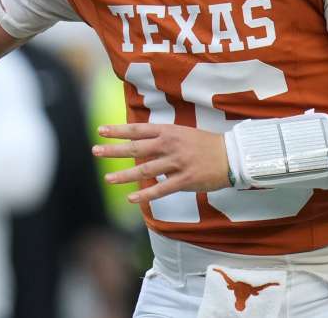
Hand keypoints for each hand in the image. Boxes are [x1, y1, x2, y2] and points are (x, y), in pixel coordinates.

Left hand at [92, 123, 230, 204]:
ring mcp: (177, 163)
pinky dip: (145, 194)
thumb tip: (143, 144)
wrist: (232, 156)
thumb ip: (164, 138)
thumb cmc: (207, 145)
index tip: (101, 130)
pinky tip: (131, 198)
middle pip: (137, 147)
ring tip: (108, 178)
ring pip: (145, 169)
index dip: (119, 130)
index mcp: (170, 131)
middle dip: (114, 150)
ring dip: (124, 175)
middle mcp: (171, 145)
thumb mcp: (184, 133)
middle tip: (95, 150)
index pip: (138, 129)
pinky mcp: (185, 180)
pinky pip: (161, 189)